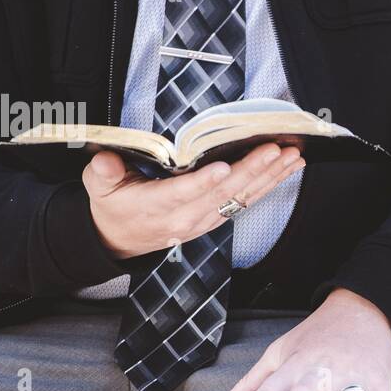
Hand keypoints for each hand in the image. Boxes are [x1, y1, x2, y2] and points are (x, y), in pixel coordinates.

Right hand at [83, 144, 303, 259]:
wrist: (122, 240)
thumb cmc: (114, 207)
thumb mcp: (98, 188)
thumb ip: (102, 173)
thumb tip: (104, 161)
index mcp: (157, 207)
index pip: (183, 194)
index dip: (204, 182)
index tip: (224, 167)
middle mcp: (186, 217)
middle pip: (223, 194)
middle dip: (252, 170)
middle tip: (275, 149)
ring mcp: (205, 220)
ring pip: (242, 197)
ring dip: (270, 176)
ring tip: (292, 156)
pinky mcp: (216, 218)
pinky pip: (247, 201)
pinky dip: (269, 184)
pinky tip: (287, 168)